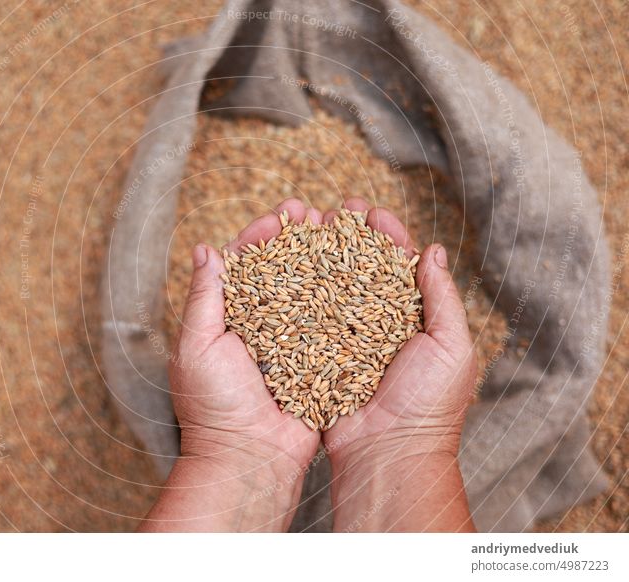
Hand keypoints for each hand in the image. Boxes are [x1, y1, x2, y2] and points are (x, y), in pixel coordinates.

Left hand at [141, 199, 322, 530]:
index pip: (244, 266)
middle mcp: (259, 326)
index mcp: (226, 318)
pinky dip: (341, 298)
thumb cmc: (213, 405)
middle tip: (312, 213)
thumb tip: (204, 249)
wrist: (249, 458)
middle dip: (296, 240)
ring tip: (337, 232)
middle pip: (280, 272)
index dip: (261, 238)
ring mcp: (289, 342)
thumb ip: (203, 297)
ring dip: (320, 261)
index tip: (280, 217)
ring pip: (307, 292)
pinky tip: (356, 275)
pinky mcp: (315, 360)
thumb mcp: (196, 346)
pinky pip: (329, 324)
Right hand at [321, 199, 476, 531]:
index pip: (398, 265)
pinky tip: (287, 269)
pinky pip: (309, 320)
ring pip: (332, 289)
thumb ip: (442, 298)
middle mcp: (378, 325)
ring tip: (307, 229)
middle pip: (360, 270)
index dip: (385, 235)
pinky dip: (299, 294)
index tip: (368, 211)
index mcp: (413, 319)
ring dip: (321, 258)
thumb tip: (433, 251)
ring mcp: (346, 340)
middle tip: (333, 212)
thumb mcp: (452, 347)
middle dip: (348, 238)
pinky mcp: (319, 357)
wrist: (388, 454)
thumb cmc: (429, 405)